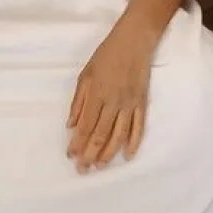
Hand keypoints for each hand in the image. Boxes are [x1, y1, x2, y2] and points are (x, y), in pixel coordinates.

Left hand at [67, 23, 154, 172]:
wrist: (134, 42)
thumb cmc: (106, 56)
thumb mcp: (84, 74)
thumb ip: (78, 101)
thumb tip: (71, 125)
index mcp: (96, 94)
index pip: (86, 125)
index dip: (78, 143)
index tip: (71, 156)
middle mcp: (113, 101)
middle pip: (101, 134)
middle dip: (90, 154)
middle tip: (83, 170)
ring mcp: (129, 103)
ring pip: (119, 135)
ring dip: (109, 153)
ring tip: (100, 166)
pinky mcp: (142, 103)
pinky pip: (139, 127)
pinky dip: (134, 142)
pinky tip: (128, 155)